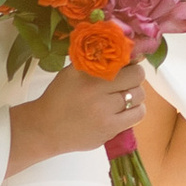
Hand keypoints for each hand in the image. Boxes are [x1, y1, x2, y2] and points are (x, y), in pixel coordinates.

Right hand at [8, 59, 148, 167]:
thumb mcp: (71, 72)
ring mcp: (106, 116)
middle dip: (134, 78)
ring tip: (123, 97)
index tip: (126, 65)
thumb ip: (94, 62)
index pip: (126, 64)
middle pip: (137, 79)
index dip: (130, 63)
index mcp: (89, 77)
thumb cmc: (59, 97)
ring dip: (135, 96)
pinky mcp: (110, 131)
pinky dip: (134, 111)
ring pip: (140, 98)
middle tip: (126, 81)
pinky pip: (136, 117)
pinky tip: (123, 110)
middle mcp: (99, 95)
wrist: (45, 129)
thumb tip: (122, 53)